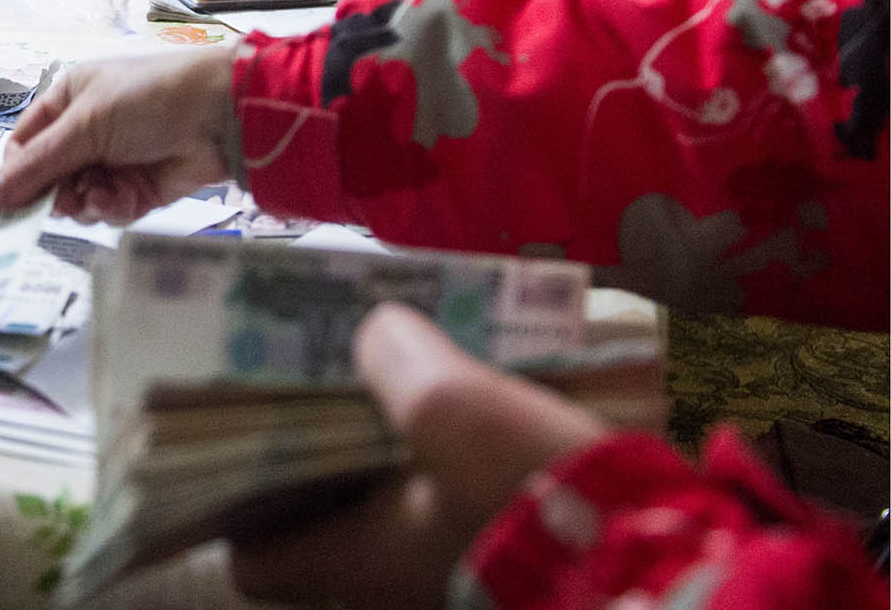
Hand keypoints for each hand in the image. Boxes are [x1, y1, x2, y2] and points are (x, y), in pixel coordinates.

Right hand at [0, 49, 238, 221]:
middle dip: (55, 192)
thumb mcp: (84, 126)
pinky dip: (113, 207)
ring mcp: (113, 161)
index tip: (4, 202)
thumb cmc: (147, 100)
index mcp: (68, 100)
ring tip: (100, 193)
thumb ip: (36, 166)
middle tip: (62, 202)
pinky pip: (109, 210)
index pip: (25, 143)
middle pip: (49, 177)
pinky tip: (123, 197)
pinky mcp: (138, 189)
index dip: (15, 173)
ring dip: (85, 202)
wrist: (220, 116)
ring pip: (78, 199)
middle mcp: (87, 131)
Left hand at [227, 303, 608, 608]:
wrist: (677, 577)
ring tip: (390, 367)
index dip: (234, 501)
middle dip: (313, 448)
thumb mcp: (459, 412)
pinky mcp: (509, 560)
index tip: (236, 430)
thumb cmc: (543, 506)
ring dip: (386, 446)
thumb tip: (375, 328)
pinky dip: (443, 459)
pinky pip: (449, 504)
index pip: (254, 561)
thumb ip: (398, 362)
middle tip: (312, 373)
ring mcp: (453, 577)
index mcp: (355, 567)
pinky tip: (466, 398)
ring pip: (388, 506)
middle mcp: (393, 586)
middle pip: (320, 519)